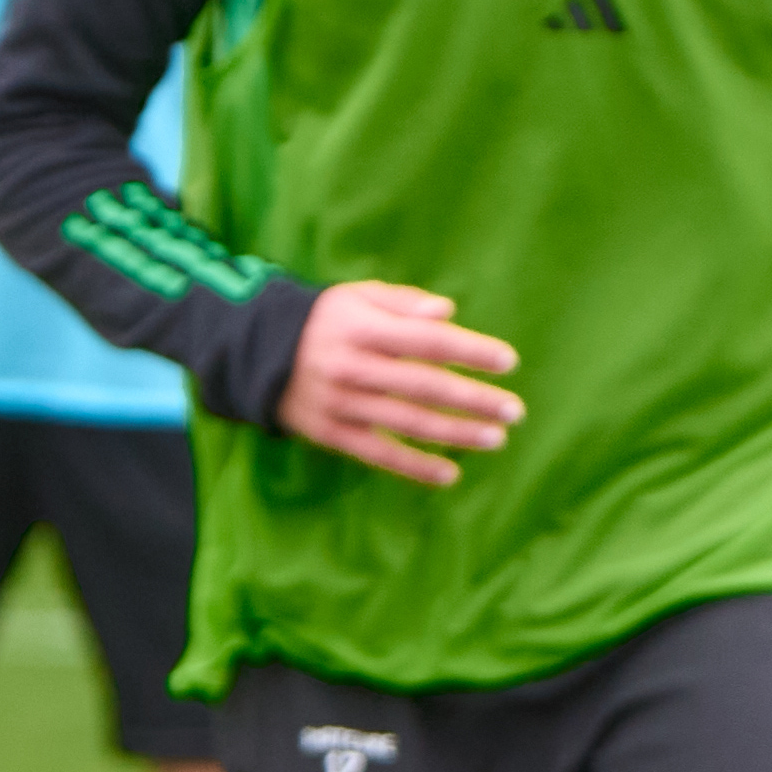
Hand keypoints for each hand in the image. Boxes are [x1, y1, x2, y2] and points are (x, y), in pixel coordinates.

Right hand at [284, 279, 520, 486]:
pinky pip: (379, 454)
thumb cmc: (324, 321)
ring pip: (407, 423)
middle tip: (514, 411)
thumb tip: (448, 313)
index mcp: (363, 328)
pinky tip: (449, 474)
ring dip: (455, 434)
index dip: (469, 351)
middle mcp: (353, 367)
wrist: (256, 354)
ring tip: (496, 439)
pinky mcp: (332, 434)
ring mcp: (342, 404)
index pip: (426, 341)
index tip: (508, 361)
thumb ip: (403, 303)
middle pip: (423, 386)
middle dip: (473, 399)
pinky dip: (415, 467)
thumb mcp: (357, 297)